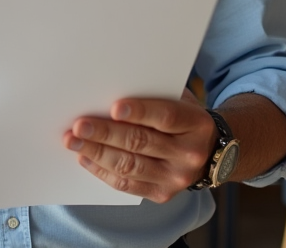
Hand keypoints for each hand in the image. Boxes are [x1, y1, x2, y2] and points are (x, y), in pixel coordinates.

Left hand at [62, 88, 217, 203]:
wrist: (211, 155)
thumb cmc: (185, 118)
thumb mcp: (180, 100)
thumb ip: (155, 96)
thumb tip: (111, 90)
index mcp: (196, 124)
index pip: (166, 117)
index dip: (140, 111)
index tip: (114, 107)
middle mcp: (189, 154)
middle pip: (141, 142)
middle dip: (105, 133)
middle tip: (79, 125)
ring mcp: (176, 178)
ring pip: (129, 165)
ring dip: (96, 153)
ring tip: (73, 142)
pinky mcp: (162, 194)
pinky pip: (126, 184)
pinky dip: (102, 171)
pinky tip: (85, 158)